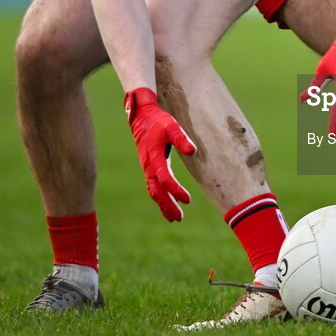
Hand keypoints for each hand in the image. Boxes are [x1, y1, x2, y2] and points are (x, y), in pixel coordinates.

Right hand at [124, 87, 195, 220]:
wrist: (143, 118)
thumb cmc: (159, 122)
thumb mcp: (172, 126)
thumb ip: (181, 138)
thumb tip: (193, 151)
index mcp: (154, 157)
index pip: (164, 179)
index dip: (176, 190)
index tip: (188, 200)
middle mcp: (148, 166)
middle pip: (156, 191)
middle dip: (167, 205)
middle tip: (179, 217)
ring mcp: (147, 168)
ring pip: (153, 191)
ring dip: (163, 205)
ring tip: (175, 217)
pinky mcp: (149, 168)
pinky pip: (152, 187)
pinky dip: (159, 197)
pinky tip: (167, 205)